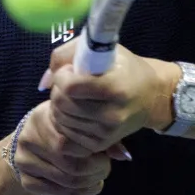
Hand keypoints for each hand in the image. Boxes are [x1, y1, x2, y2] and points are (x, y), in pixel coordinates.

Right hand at [10, 101, 128, 194]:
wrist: (33, 137)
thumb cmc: (63, 125)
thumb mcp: (79, 120)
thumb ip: (102, 133)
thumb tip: (124, 155)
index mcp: (42, 117)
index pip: (69, 142)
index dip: (93, 151)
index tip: (104, 152)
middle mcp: (28, 139)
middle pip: (69, 164)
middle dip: (95, 169)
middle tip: (106, 167)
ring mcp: (24, 161)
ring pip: (66, 181)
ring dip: (90, 183)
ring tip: (100, 177)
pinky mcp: (26, 180)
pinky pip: (57, 193)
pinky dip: (80, 193)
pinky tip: (91, 186)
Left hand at [41, 40, 180, 154]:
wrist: (150, 95)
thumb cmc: (123, 67)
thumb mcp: (101, 49)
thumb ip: (66, 55)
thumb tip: (44, 82)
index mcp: (114, 87)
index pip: (69, 87)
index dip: (62, 76)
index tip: (71, 70)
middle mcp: (112, 113)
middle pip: (61, 104)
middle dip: (58, 91)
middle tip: (70, 84)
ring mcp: (106, 132)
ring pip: (61, 121)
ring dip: (59, 106)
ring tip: (74, 97)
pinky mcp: (101, 144)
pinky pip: (66, 136)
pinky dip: (65, 122)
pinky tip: (76, 112)